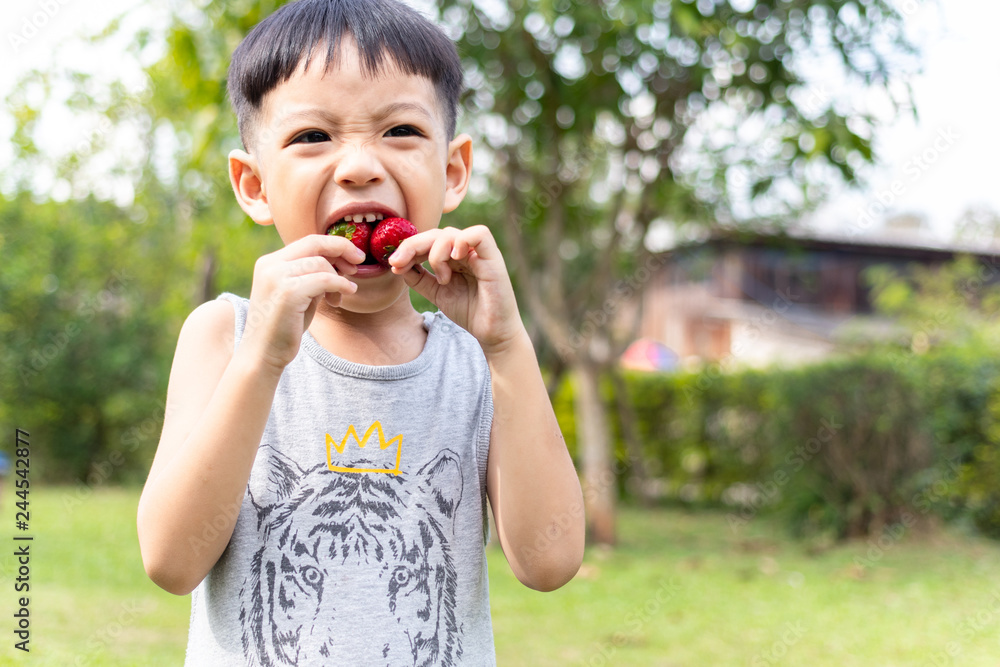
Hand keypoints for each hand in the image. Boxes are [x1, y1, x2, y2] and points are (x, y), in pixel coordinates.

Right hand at [243, 234, 364, 371]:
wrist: (264, 354)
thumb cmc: (284, 326)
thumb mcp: (299, 293)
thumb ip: (312, 275)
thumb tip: (339, 261)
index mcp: (270, 262)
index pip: (308, 241)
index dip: (334, 245)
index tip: (353, 256)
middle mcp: (270, 265)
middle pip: (314, 243)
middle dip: (342, 248)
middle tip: (359, 262)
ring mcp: (277, 277)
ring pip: (321, 263)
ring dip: (339, 277)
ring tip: (340, 296)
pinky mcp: (288, 292)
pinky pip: (324, 280)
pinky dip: (340, 285)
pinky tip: (345, 295)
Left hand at [388, 225, 524, 354]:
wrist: (493, 334)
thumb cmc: (470, 312)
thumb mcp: (437, 293)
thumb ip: (419, 279)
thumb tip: (398, 265)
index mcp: (454, 257)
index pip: (428, 240)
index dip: (408, 248)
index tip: (394, 264)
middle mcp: (467, 251)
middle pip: (436, 233)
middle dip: (412, 246)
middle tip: (397, 263)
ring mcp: (480, 254)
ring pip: (451, 233)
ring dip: (437, 253)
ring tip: (442, 278)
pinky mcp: (494, 260)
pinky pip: (480, 234)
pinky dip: (462, 241)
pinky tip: (455, 259)